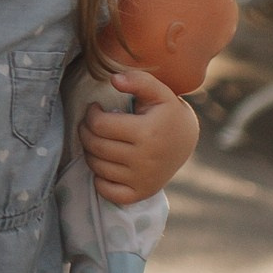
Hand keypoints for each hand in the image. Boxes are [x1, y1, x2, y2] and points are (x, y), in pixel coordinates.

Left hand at [81, 64, 200, 206]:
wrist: (186, 140)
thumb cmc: (167, 112)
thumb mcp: (158, 92)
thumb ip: (138, 80)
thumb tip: (114, 79)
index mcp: (146, 132)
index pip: (99, 125)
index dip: (90, 114)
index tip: (95, 108)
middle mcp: (144, 159)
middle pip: (95, 146)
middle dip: (85, 131)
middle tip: (91, 123)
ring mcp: (142, 179)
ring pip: (97, 167)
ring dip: (90, 152)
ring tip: (98, 139)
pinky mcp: (141, 193)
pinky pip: (107, 191)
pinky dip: (99, 178)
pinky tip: (106, 164)